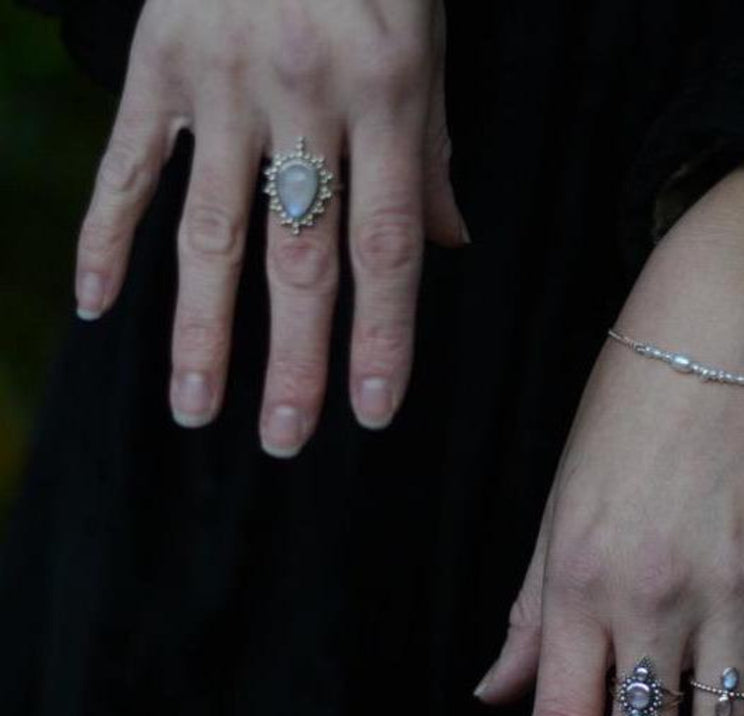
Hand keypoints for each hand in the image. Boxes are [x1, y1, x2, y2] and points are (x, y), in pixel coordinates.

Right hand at [73, 0, 468, 450]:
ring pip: (209, 231)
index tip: (372, 413)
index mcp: (387, 99)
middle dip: (293, 359)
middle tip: (285, 441)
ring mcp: (223, 85)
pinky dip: (105, 232)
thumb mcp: (426, 47)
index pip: (386, 248)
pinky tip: (95, 302)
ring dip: (200, 329)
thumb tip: (447, 248)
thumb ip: (433, 153)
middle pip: (299, 258)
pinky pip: (128, 164)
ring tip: (195, 409)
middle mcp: (305, 101)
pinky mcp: (157, 63)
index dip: (380, 338)